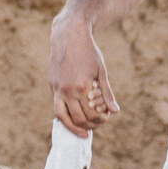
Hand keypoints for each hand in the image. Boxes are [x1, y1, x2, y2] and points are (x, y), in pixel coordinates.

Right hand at [48, 15, 120, 134]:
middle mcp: (68, 91)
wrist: (69, 36)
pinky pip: (57, 107)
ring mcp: (58, 89)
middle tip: (96, 126)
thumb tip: (115, 112)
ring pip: (63, 117)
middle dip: (90, 125)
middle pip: (79, 118)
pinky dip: (64, 117)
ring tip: (83, 132)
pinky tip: (71, 120)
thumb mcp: (101, 71)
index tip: (105, 118)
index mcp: (83, 87)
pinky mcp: (52, 86)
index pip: (92, 114)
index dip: (100, 119)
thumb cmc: (88, 51)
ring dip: (74, 127)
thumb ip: (107, 93)